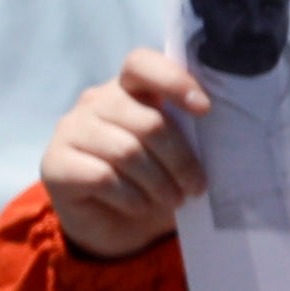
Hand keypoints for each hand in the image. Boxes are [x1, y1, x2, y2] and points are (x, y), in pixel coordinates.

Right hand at [43, 48, 211, 257]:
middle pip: (148, 122)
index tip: (204, 109)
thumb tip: (233, 135)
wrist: (118, 226)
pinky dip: (132, 197)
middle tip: (194, 188)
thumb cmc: (158, 183)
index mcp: (130, 90)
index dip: (173, 80)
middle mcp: (96, 102)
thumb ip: (193, 135)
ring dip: (160, 184)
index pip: (142, 64)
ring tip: (173, 199)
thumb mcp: (180, 156)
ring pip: (127, 152)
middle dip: (180, 161)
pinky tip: (140, 205)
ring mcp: (71, 129)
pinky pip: (104, 177)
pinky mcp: (56, 163)